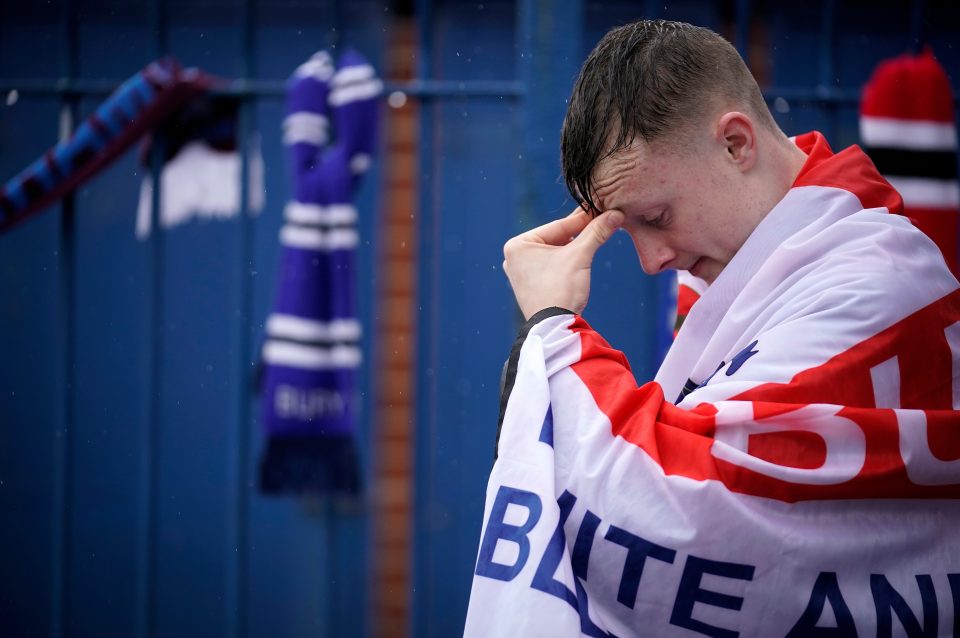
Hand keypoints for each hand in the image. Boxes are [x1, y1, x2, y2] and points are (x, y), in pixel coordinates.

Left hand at [502, 208, 623, 319]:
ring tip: (598, 234)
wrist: (556, 328)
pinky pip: (553, 265)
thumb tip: (615, 214)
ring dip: (576, 246)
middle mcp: (514, 257)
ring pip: (556, 252)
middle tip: (603, 220)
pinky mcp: (531, 286)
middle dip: (580, 233)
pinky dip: (568, 261)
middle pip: (556, 239)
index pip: (558, 226)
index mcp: (517, 245)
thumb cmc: (560, 290)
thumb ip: (596, 232)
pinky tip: (584, 255)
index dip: (584, 218)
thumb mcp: (580, 256)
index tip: (602, 209)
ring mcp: (521, 272)